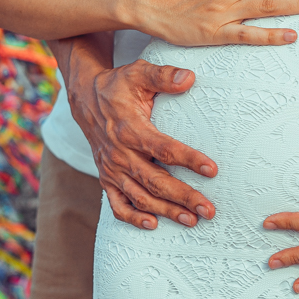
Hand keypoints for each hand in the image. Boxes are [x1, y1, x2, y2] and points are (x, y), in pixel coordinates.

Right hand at [68, 58, 216, 229]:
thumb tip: (189, 78)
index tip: (212, 169)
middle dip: (184, 197)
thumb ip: (163, 76)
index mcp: (130, 129)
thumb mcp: (138, 73)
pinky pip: (117, 203)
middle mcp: (119, 153)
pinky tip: (153, 224)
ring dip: (167, 210)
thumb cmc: (118, 86)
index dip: (189, 160)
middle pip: (155, 181)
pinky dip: (132, 217)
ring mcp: (111, 169)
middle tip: (209, 209)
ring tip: (192, 220)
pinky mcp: (106, 178)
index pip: (164, 149)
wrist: (85, 99)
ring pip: (140, 196)